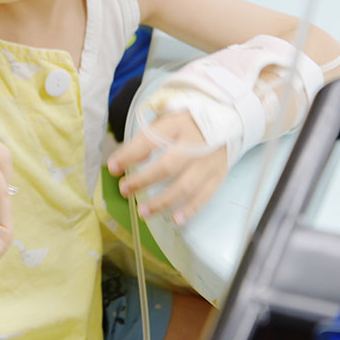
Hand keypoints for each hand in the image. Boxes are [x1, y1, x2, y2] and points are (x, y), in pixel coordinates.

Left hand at [107, 110, 227, 225]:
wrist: (226, 120)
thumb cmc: (185, 123)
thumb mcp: (164, 120)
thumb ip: (144, 139)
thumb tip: (121, 160)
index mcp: (177, 124)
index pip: (150, 141)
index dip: (130, 155)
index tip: (113, 166)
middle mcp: (195, 143)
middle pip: (168, 166)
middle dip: (144, 180)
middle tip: (124, 190)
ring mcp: (208, 161)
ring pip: (186, 186)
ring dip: (162, 201)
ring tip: (143, 212)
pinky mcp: (219, 174)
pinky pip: (205, 196)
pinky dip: (191, 209)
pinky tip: (176, 219)